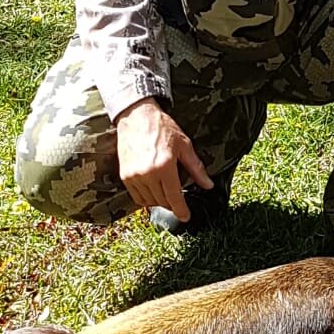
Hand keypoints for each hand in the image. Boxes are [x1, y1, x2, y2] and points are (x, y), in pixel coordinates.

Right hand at [114, 98, 212, 219]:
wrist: (136, 117)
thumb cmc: (162, 128)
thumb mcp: (184, 146)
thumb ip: (196, 168)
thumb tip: (208, 184)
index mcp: (164, 166)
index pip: (174, 197)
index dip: (181, 210)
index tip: (186, 217)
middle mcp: (147, 173)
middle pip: (162, 201)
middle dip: (172, 204)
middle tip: (178, 201)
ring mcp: (134, 176)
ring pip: (149, 201)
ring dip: (159, 202)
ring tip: (165, 194)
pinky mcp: (125, 175)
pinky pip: (136, 197)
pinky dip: (146, 198)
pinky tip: (153, 191)